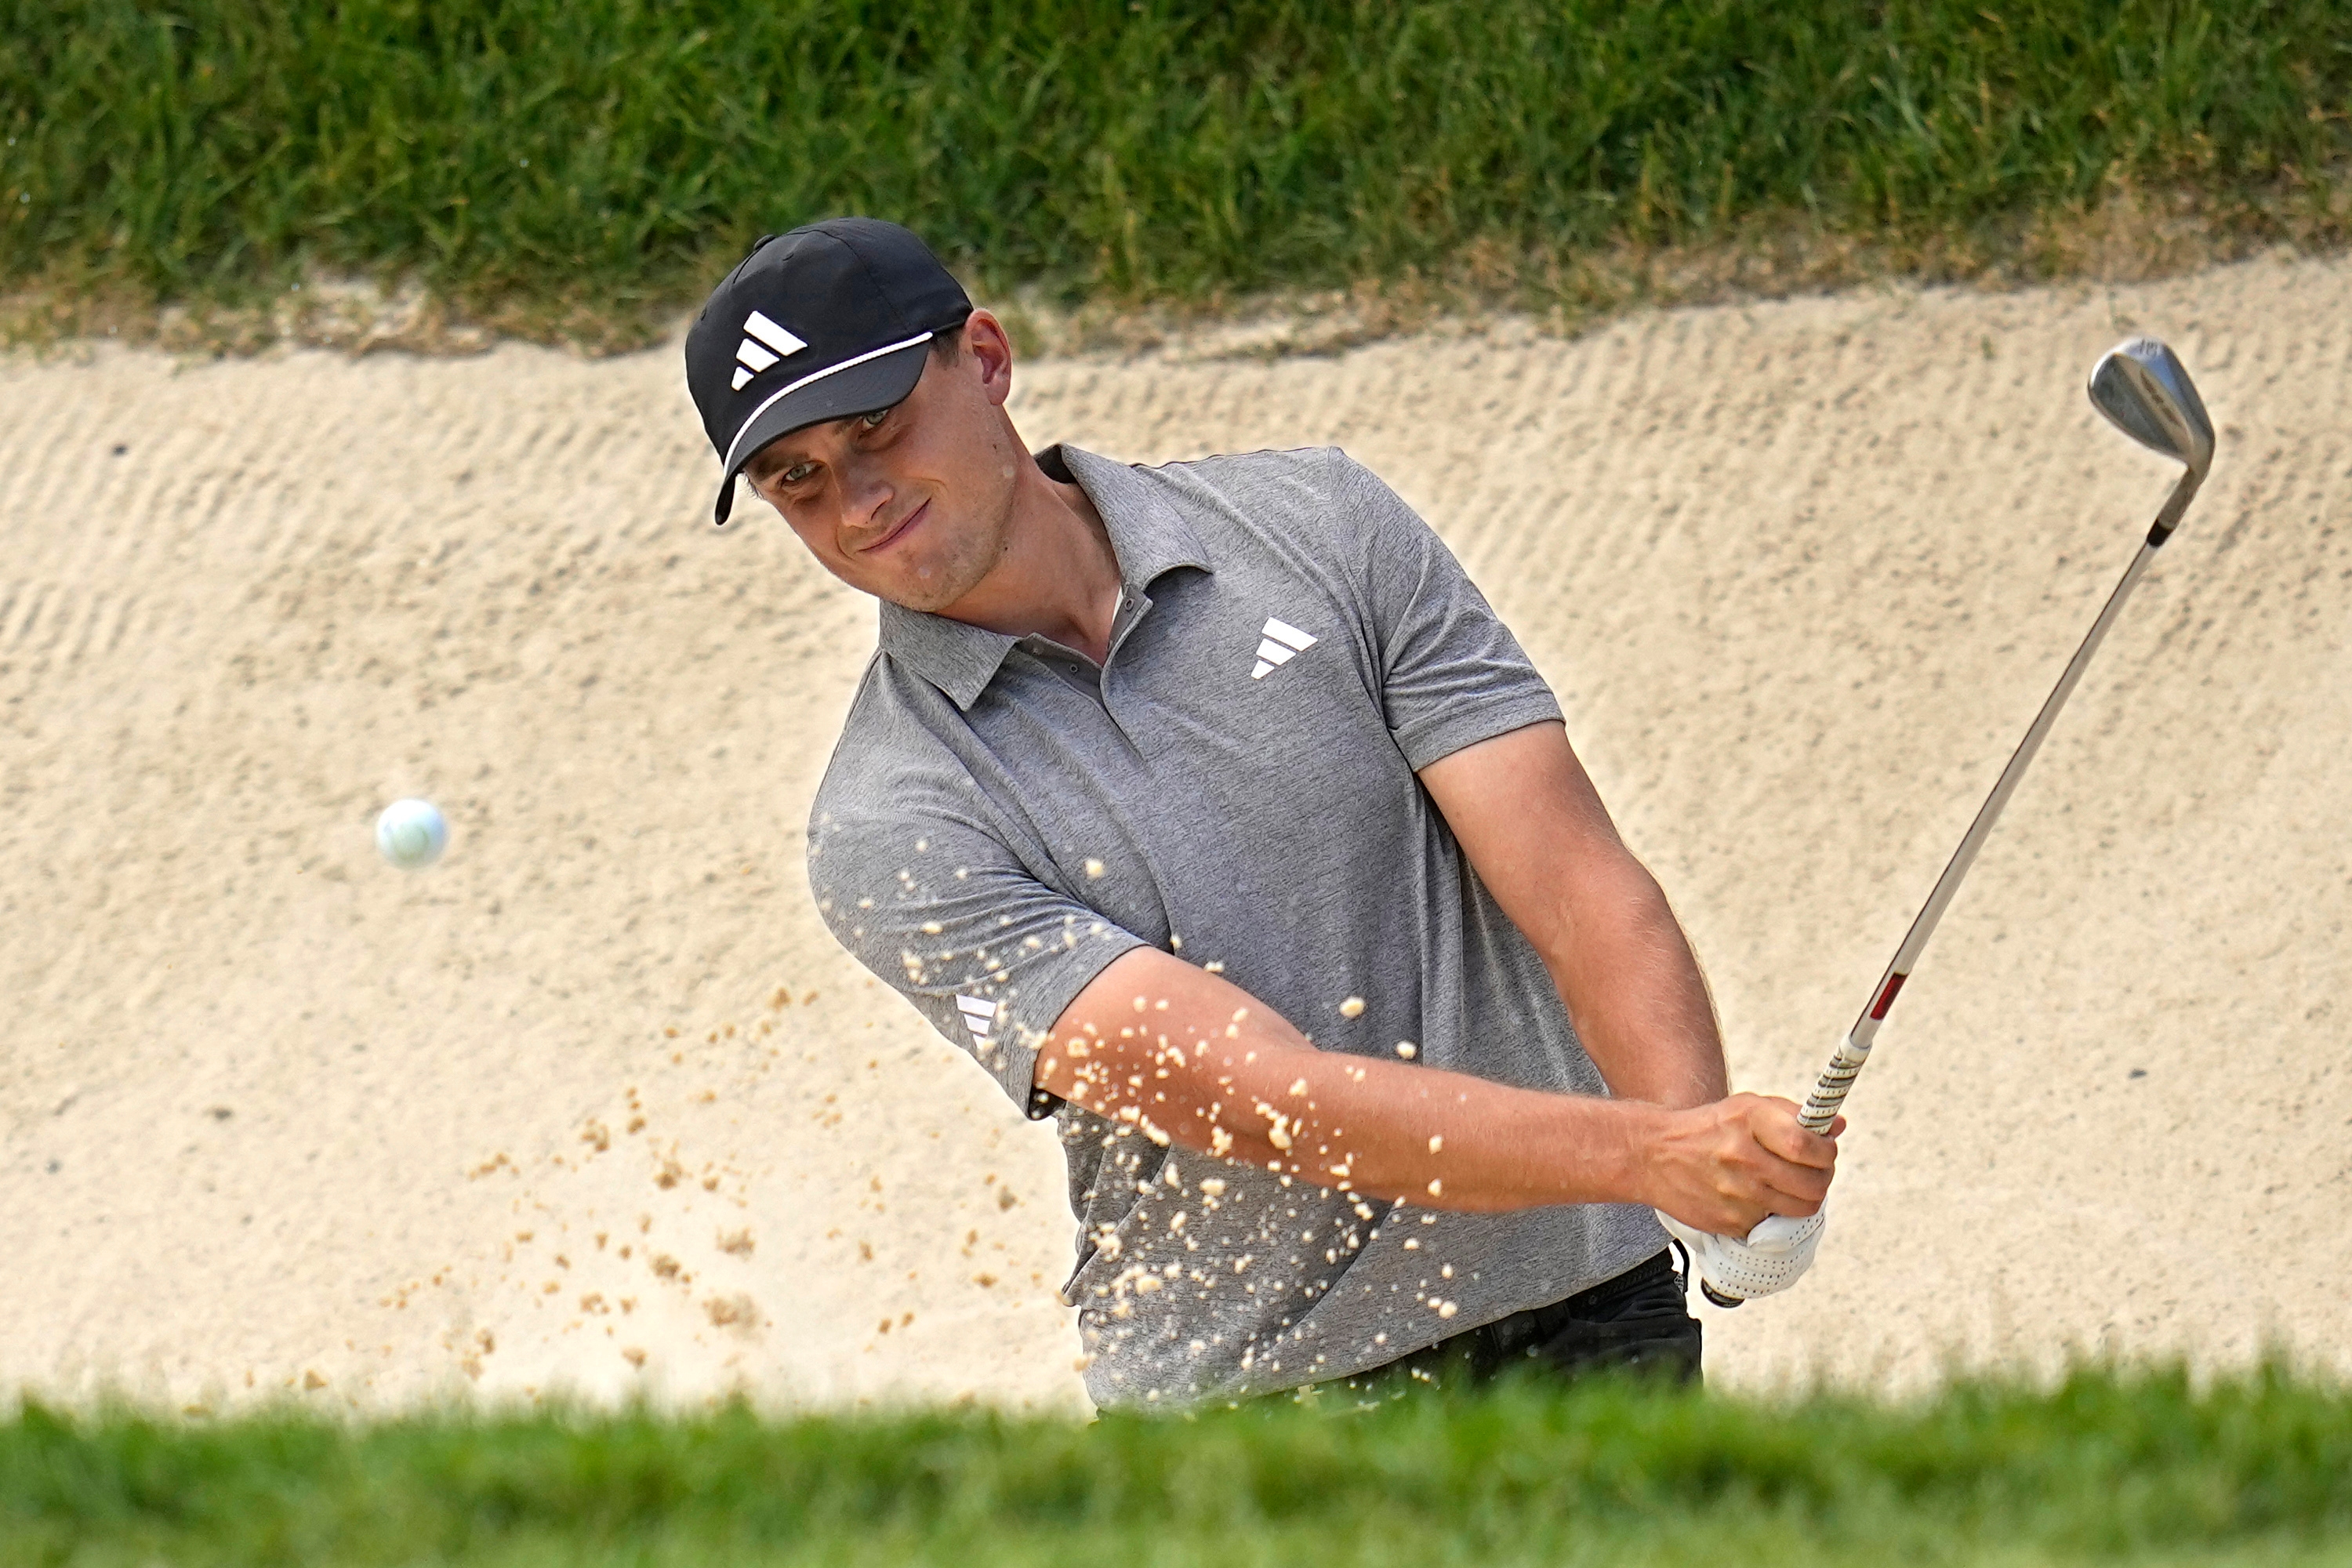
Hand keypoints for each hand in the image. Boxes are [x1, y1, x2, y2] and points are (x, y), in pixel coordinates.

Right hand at [1641, 1093, 1840, 1235]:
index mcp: (1749, 1121)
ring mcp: (1736, 1193)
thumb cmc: (1707, 1129)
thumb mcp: (1745, 1108)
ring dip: (1804, 1199)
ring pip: (1800, 1209)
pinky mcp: (1729, 1221)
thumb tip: (1838, 1126)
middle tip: (1814, 1172)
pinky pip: (1773, 1223)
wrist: (1651, 1155)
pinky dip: (1773, 1213)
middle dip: (1822, 1179)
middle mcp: (1742, 1157)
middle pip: (1813, 1184)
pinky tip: (1757, 1198)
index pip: (1808, 1146)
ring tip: (1790, 1186)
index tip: (1824, 1151)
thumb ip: (1792, 1115)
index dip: (1827, 1152)